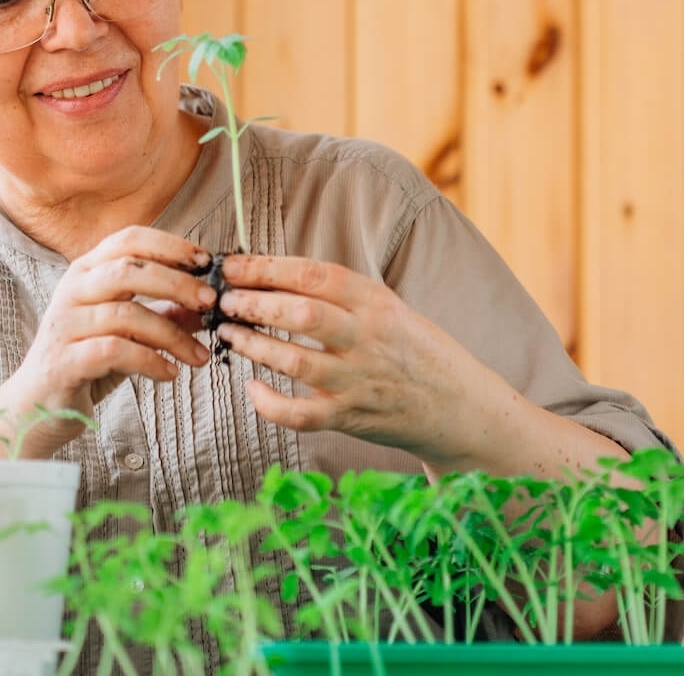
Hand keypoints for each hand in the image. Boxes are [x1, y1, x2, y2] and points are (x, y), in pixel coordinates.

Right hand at [0, 227, 215, 455]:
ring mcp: (64, 325)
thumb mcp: (129, 333)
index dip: (171, 245)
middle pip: (129, 269)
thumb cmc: (85, 362)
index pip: (129, 239)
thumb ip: (163, 314)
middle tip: (211, 303)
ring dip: (172, 334)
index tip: (206, 262)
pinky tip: (169, 373)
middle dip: (177, 283)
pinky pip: (114, 351)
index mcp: (86, 272)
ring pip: (126, 313)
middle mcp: (71, 290)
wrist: (35, 408)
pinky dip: (149, 361)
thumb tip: (208, 305)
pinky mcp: (63, 361)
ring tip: (198, 356)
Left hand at [215, 254, 502, 470]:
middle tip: (223, 299)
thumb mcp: (390, 308)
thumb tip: (278, 276)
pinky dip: (271, 405)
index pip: (314, 275)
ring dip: (254, 345)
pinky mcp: (351, 417)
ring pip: (295, 361)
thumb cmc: (416, 351)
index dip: (267, 268)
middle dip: (254, 303)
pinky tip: (252, 390)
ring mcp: (359, 380)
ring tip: (229, 333)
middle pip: (301, 313)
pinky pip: (302, 415)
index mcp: (376, 302)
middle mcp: (367, 337)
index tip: (234, 266)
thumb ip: (343, 296)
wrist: (459, 406)